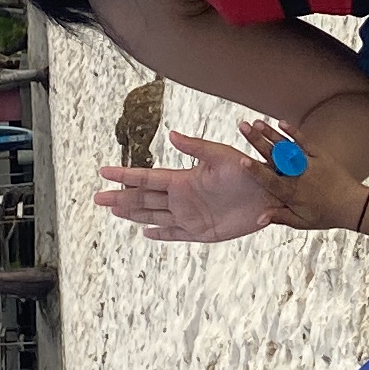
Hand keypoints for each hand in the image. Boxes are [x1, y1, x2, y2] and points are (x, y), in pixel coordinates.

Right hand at [92, 130, 285, 244]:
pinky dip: (160, 234)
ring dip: (134, 213)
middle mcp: (182, 198)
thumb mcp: (221, 156)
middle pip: (143, 199)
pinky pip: (175, 234)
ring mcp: (190, 216)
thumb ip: (196, 148)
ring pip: (154, 215)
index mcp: (183, 179)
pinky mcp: (202, 232)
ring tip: (114, 211)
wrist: (271, 192)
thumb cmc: (249, 169)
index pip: (146, 178)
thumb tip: (172, 135)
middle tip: (97, 198)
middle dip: (120, 198)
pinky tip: (146, 233)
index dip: (125, 176)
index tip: (103, 172)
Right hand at [230, 117, 366, 232]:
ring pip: (286, 146)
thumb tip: (259, 218)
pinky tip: (281, 122)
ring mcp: (308, 163)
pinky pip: (305, 142)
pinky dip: (293, 132)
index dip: (255, 170)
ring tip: (256, 122)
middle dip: (256, 141)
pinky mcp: (320, 156)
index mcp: (291, 193)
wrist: (353, 206)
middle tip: (243, 128)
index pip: (268, 180)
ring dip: (270, 133)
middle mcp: (297, 176)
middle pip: (273, 156)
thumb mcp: (301, 221)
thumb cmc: (326, 215)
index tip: (241, 160)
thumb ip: (280, 217)